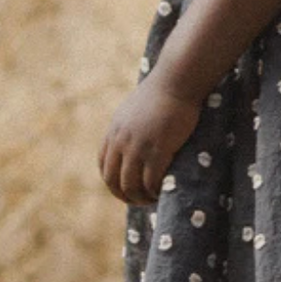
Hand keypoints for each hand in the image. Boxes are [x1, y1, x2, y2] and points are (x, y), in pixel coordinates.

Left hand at [98, 75, 201, 205]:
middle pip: (113, 180)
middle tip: (140, 200)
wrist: (177, 81)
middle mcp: (121, 141)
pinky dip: (154, 192)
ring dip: (140, 198)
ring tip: (153, 199)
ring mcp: (138, 147)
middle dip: (125, 195)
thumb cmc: (164, 91)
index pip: (104, 166)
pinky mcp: (157, 150)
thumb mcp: (137, 108)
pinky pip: (150, 182)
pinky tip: (163, 192)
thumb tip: (137, 132)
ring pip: (131, 185)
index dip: (113, 182)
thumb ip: (131, 124)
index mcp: (115, 131)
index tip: (127, 188)